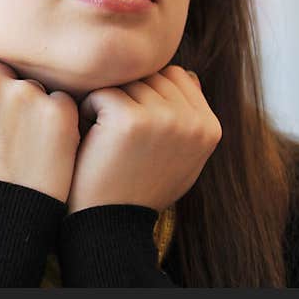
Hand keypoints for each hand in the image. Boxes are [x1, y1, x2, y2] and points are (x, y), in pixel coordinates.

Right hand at [0, 47, 79, 202]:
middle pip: (7, 73)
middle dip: (10, 97)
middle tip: (6, 137)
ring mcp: (23, 94)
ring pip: (35, 88)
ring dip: (35, 109)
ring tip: (23, 148)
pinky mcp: (56, 111)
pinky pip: (63, 103)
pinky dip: (59, 123)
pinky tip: (45, 150)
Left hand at [68, 65, 221, 213]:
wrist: (109, 224)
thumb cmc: (139, 188)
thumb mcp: (180, 157)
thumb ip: (188, 118)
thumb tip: (187, 74)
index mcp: (210, 127)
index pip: (175, 76)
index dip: (147, 93)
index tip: (134, 125)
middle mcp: (193, 122)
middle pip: (150, 75)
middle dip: (128, 94)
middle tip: (115, 132)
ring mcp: (164, 119)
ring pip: (126, 81)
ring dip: (108, 101)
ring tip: (106, 136)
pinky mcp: (131, 120)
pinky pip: (102, 92)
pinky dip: (88, 110)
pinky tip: (92, 138)